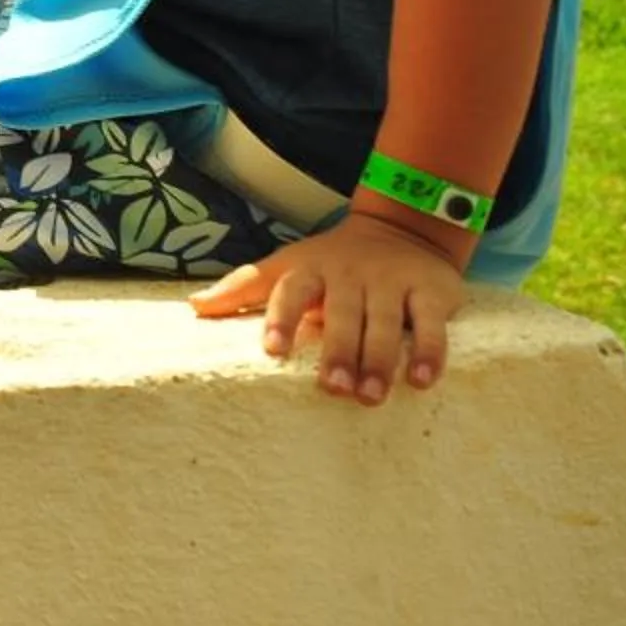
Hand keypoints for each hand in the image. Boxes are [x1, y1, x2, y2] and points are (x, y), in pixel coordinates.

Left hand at [189, 212, 468, 405]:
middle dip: (338, 351)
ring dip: (379, 359)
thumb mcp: (286, 267)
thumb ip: (243, 288)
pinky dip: (430, 351)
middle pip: (341, 312)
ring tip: (371, 395)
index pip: (290, 289)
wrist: (402, 230)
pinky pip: (431, 323)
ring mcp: (391, 281)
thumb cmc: (331, 262)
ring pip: (386, 322)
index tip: (273, 351)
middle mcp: (350, 274)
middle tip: (335, 388)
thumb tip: (193, 306)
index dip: (281, 317)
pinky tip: (422, 380)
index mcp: (309, 268)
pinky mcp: (430, 291)